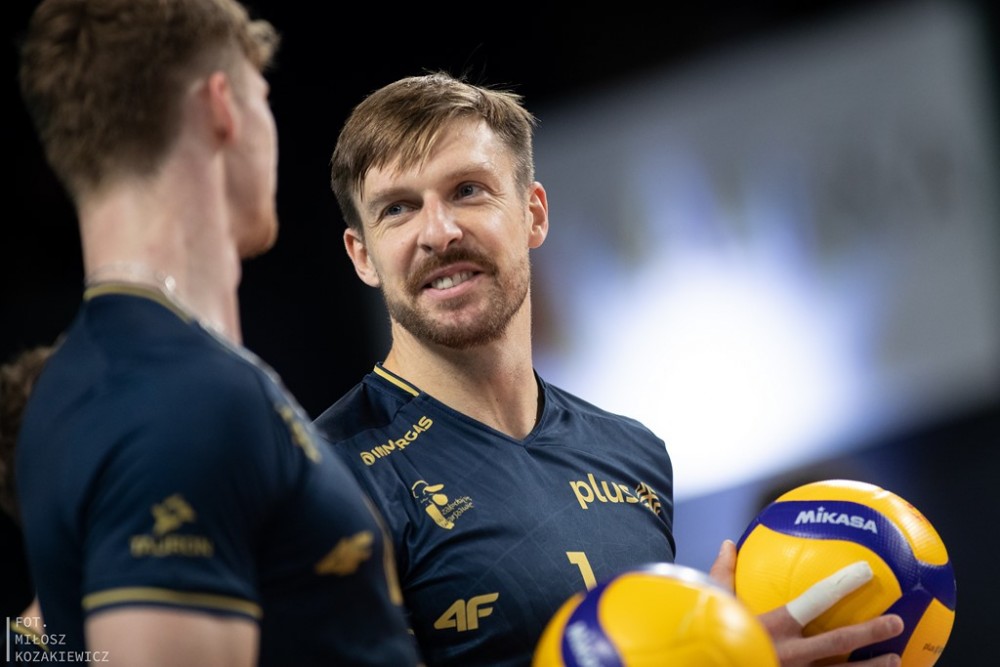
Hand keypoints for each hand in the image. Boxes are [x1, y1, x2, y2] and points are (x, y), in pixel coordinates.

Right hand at [709, 540, 904, 666]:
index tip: (866, 572)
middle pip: (839, 641)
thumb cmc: (710, 636)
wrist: (700, 664)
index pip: (815, 600)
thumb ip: (724, 575)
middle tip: (897, 623)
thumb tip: (727, 543)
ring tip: (897, 661)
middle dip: (871, 632)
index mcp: (774, 626)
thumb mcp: (715, 605)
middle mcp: (790, 653)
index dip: (842, 585)